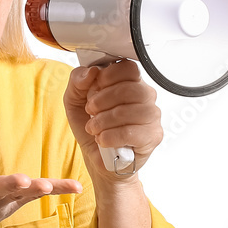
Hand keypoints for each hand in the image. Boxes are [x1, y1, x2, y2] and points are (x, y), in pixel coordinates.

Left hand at [63, 59, 162, 182]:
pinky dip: (110, 136)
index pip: (128, 67)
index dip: (108, 77)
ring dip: (103, 121)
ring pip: (129, 111)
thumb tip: (92, 72)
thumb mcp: (74, 101)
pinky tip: (103, 140)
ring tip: (94, 128)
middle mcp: (146, 97)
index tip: (94, 88)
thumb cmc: (91, 128)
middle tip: (91, 111)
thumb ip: (78, 81)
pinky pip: (131, 132)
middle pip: (129, 88)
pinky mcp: (152, 137)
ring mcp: (152, 116)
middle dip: (102, 100)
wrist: (97, 159)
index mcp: (130, 82)